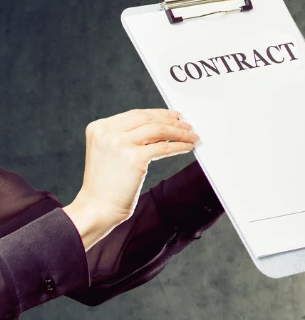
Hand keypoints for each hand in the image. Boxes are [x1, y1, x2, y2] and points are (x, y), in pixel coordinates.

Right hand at [62, 109, 200, 250]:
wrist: (98, 206)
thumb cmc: (106, 184)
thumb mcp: (111, 152)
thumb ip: (129, 138)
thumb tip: (161, 130)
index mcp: (99, 128)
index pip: (136, 114)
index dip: (158, 114)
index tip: (173, 116)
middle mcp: (107, 132)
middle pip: (148, 119)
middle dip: (171, 121)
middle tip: (186, 125)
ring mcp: (119, 143)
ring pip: (158, 130)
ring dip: (179, 132)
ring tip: (191, 136)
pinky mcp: (133, 157)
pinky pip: (164, 148)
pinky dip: (179, 146)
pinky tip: (187, 147)